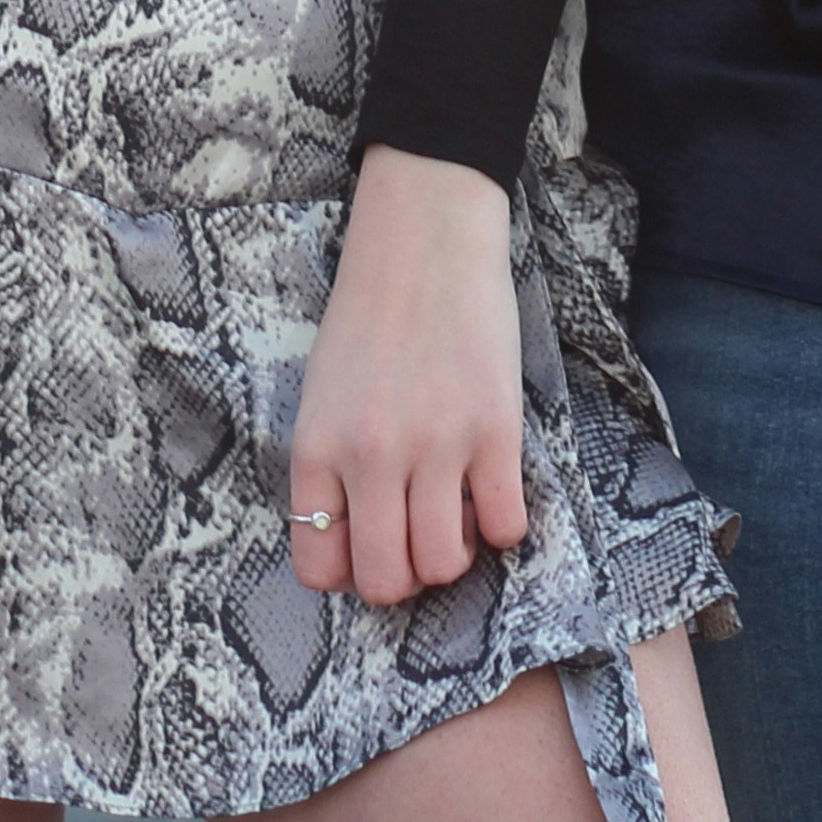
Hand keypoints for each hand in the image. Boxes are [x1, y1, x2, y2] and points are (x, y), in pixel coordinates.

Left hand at [284, 148, 526, 608]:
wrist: (425, 240)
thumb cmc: (370, 315)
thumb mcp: (322, 394)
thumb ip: (330, 468)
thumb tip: (358, 542)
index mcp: (316, 447)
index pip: (318, 565)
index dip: (349, 571)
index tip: (370, 548)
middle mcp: (369, 455)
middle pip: (385, 581)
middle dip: (405, 578)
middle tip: (419, 538)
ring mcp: (434, 445)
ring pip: (444, 564)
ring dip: (454, 554)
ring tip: (457, 512)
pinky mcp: (494, 430)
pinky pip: (505, 526)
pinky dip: (502, 526)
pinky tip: (494, 489)